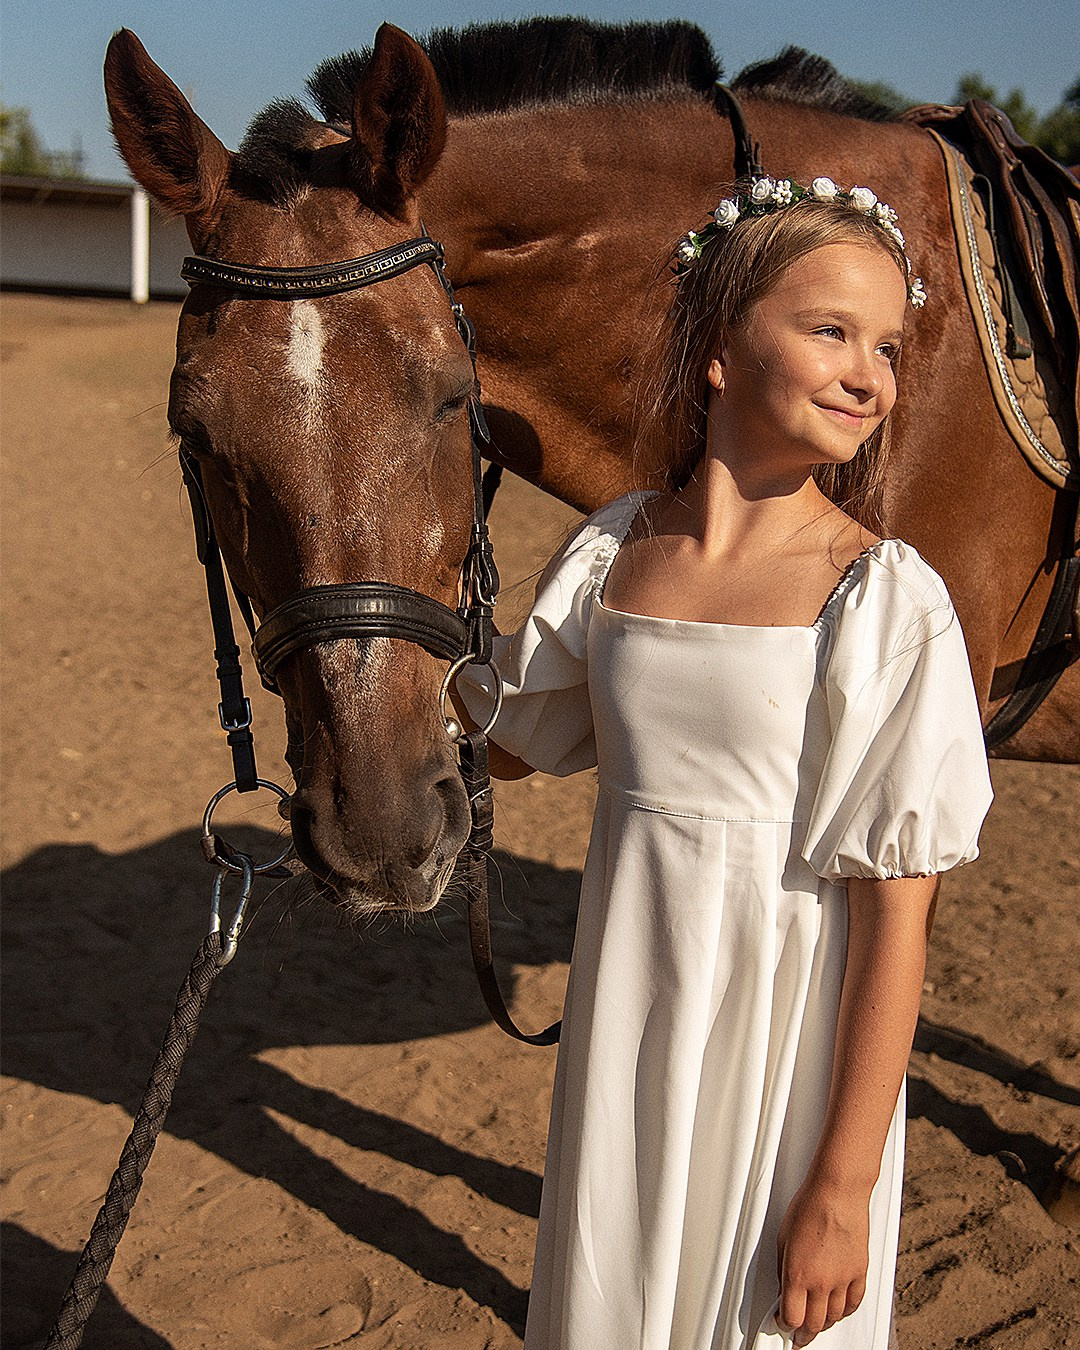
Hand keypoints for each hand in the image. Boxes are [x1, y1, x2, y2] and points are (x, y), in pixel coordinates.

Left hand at [775, 1177, 869, 1345]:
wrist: (837, 1192)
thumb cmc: (809, 1206)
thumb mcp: (783, 1238)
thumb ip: (784, 1267)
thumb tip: (784, 1285)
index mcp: (797, 1274)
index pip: (792, 1317)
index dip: (785, 1324)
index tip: (782, 1321)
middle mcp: (821, 1282)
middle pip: (814, 1324)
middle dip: (804, 1333)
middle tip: (799, 1336)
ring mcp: (843, 1279)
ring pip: (835, 1317)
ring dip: (824, 1322)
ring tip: (817, 1322)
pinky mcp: (859, 1271)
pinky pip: (854, 1302)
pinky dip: (846, 1311)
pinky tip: (840, 1310)